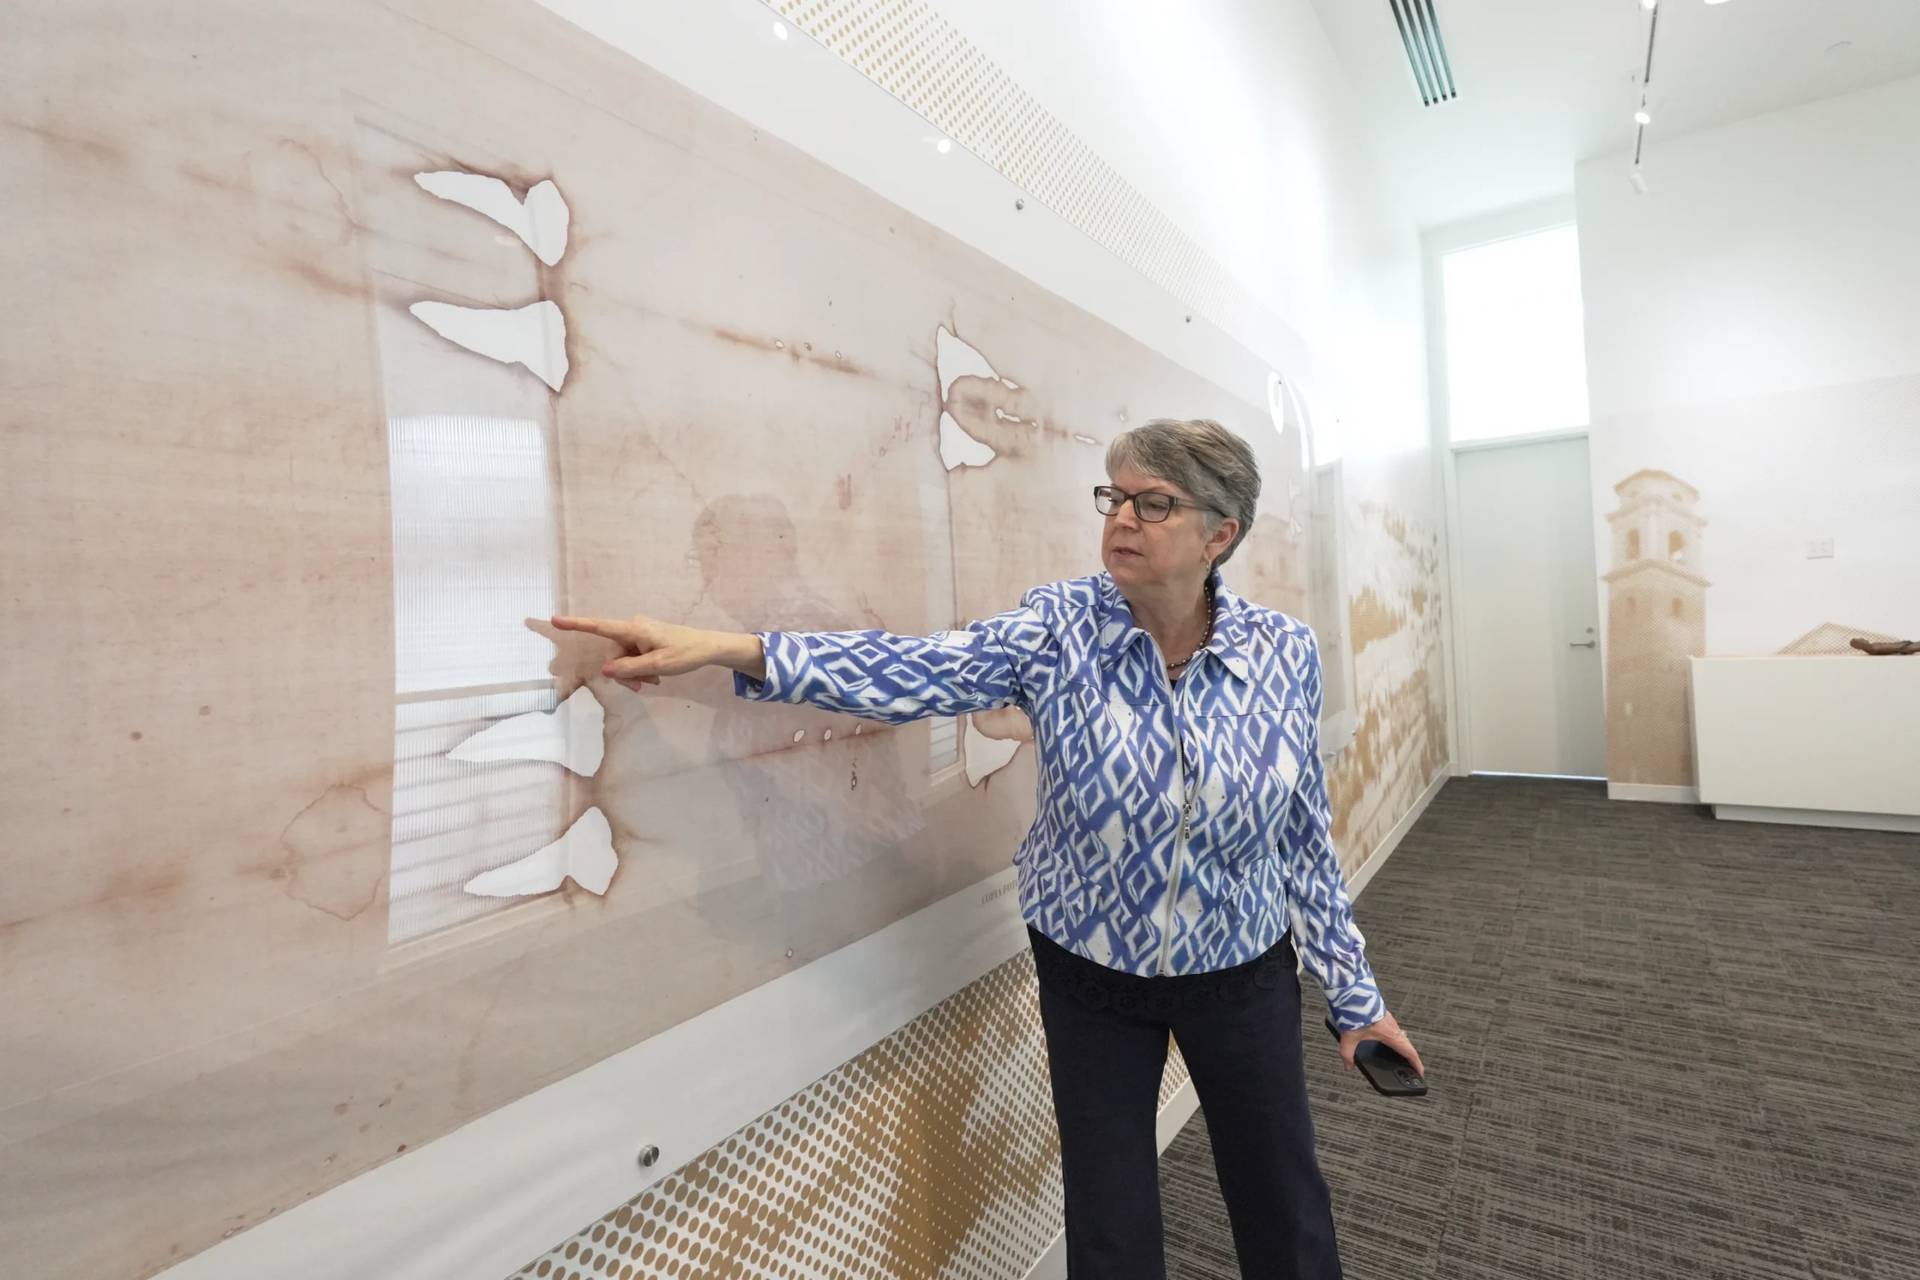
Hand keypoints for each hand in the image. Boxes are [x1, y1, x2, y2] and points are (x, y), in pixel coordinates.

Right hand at [549, 613, 734, 691]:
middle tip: (644, 686)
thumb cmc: (685, 653)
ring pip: (624, 659)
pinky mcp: (645, 640)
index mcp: (634, 629)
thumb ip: (630, 668)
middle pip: (614, 654)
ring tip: (654, 680)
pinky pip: (634, 657)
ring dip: (635, 673)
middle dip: (624, 673)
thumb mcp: (658, 665)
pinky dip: (641, 668)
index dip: (576, 624)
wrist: (708, 648)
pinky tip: (656, 675)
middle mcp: (633, 627)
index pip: (599, 626)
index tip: (555, 619)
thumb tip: (605, 669)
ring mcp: (639, 633)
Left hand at [1337, 1011, 1425, 1077]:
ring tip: (1399, 1053)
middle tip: (1411, 1065)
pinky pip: (1392, 1027)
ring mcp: (1388, 1019)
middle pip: (1406, 1045)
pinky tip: (1384, 1037)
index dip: (1416, 1064)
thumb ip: (1347, 1054)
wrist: (1353, 990)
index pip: (1409, 1052)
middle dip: (1409, 1056)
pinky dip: (1393, 1036)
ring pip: (1400, 1035)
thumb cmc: (1356, 1010)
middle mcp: (1393, 1026)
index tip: (1420, 1072)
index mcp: (1390, 1034)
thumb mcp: (1349, 1037)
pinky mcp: (1382, 1013)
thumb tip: (1348, 1065)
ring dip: (1401, 1045)